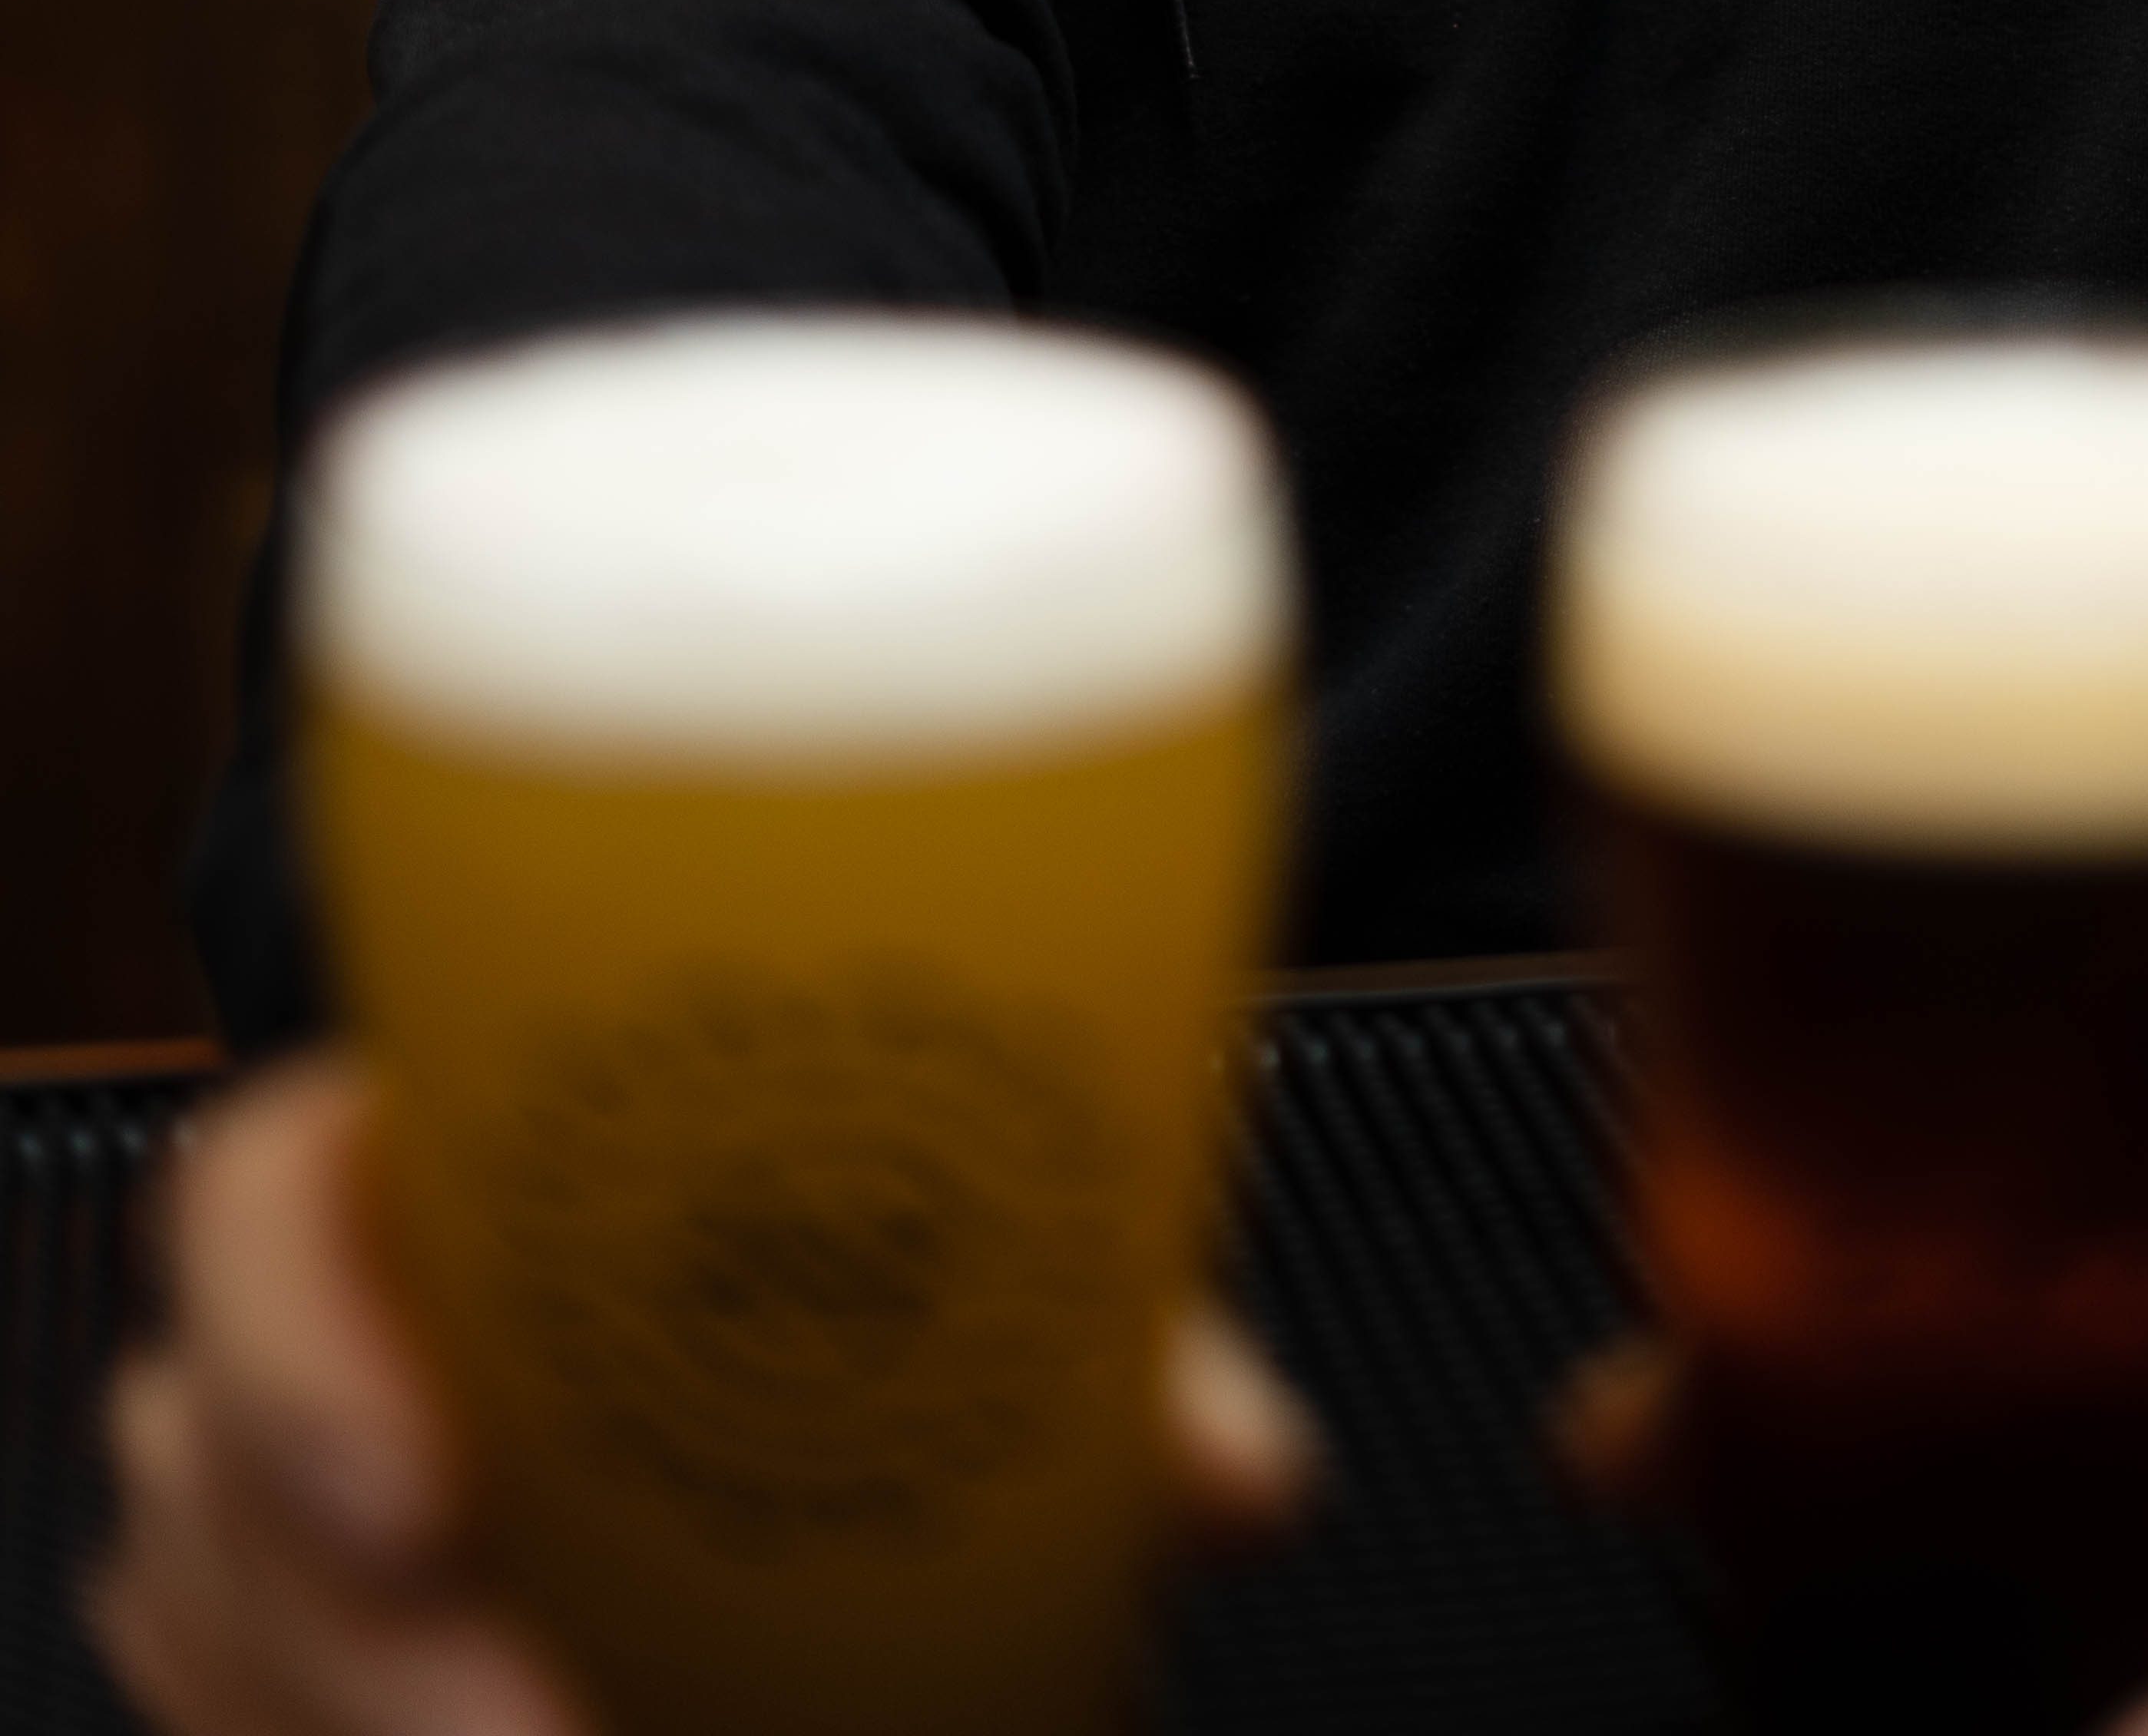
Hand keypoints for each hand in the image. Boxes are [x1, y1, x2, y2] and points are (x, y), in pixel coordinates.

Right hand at [95, 1049, 1318, 1735]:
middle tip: (539, 1733)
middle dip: (349, 1639)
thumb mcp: (958, 1296)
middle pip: (209, 1462)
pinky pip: (237, 1715)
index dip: (296, 1336)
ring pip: (213, 1624)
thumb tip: (1247, 1468)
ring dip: (349, 1715)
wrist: (796, 1412)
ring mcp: (264, 1513)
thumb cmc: (822, 1296)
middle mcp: (318, 1327)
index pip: (259, 1195)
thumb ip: (1095, 1364)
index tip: (430, 1489)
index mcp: (433, 1159)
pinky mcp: (275, 1653)